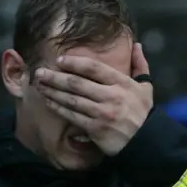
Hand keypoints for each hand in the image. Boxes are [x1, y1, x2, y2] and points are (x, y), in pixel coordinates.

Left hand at [35, 42, 152, 155]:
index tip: (59, 60)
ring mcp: (102, 113)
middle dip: (55, 77)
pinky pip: (72, 115)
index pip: (94, 68)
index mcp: (122, 83)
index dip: (74, 63)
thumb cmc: (142, 112)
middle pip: (77, 83)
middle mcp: (111, 96)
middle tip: (39, 72)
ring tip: (39, 85)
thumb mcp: (145, 87)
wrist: (146, 141)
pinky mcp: (95, 128)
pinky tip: (48, 101)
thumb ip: (140, 66)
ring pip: (71, 99)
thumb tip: (136, 45)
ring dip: (52, 91)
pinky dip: (58, 108)